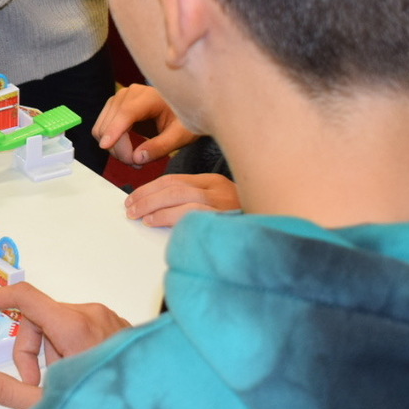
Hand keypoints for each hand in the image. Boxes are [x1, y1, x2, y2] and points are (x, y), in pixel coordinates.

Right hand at [0, 282, 129, 408]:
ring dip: (53, 352)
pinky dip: (71, 348)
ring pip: (61, 324)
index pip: (23, 296)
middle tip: (35, 384)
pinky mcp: (118, 326)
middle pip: (41, 317)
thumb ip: (6, 390)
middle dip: (31, 350)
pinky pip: (82, 327)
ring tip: (67, 383)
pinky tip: (81, 376)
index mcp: (73, 325)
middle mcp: (92, 313)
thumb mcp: (47, 403)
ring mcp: (108, 318)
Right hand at [92, 83, 198, 165]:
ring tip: (135, 158)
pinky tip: (128, 149)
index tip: (105, 146)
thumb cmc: (184, 120)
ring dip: (114, 148)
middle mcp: (129, 94)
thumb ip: (161, 147)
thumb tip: (137, 157)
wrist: (183, 108)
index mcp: (150, 96)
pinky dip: (111, 143)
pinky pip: (102, 128)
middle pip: (110, 123)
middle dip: (119, 149)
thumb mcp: (180, 136)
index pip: (126, 112)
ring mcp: (119, 99)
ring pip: (102, 128)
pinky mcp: (113, 107)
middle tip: (137, 164)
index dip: (114, 129)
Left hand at [123, 172, 240, 227]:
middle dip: (146, 196)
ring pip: (180, 197)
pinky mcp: (225, 219)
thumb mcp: (220, 205)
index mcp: (214, 183)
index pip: (175, 180)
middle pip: (174, 186)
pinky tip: (155, 221)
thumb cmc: (243, 222)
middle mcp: (219, 190)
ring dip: (152, 205)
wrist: (279, 229)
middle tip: (129, 208)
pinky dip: (169, 216)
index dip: (149, 188)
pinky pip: (192, 214)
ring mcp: (223, 204)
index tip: (133, 198)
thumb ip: (195, 202)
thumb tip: (161, 211)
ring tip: (137, 215)